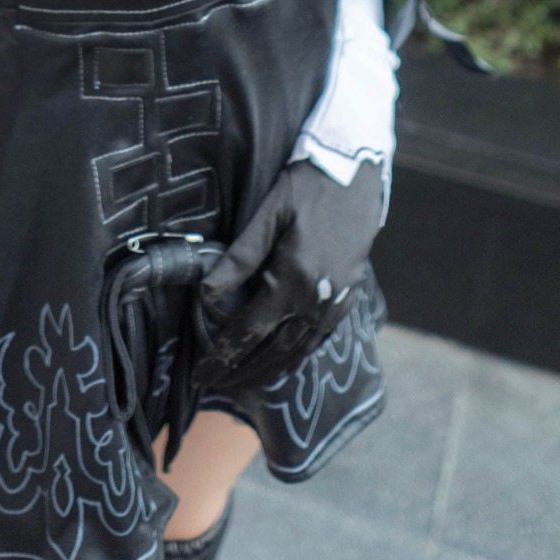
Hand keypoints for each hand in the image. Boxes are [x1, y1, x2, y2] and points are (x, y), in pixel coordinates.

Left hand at [193, 158, 383, 391]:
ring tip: (245, 383)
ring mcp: (336, 302)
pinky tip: (285, 359)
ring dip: (271, 370)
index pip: (249, 332)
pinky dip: (299, 355)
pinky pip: (320, 338)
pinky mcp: (349, 296)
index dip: (223, 356)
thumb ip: (240, 257)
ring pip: (299, 351)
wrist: (357, 172)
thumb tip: (206, 292)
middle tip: (216, 386)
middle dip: (243, 372)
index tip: (201, 373)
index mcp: (293, 281)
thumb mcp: (269, 215)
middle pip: (274, 352)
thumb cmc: (307, 186)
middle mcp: (316, 300)